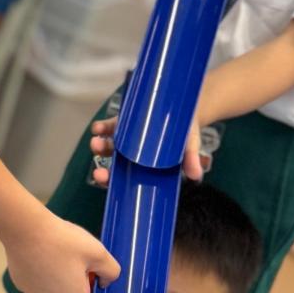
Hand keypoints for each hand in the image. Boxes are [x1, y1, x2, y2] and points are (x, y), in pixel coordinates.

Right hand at [5, 208, 118, 292]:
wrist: (25, 228)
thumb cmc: (63, 240)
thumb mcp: (99, 252)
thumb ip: (111, 272)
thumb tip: (105, 282)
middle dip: (78, 290)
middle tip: (81, 266)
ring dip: (60, 282)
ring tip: (61, 256)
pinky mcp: (22, 284)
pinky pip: (39, 284)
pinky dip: (44, 275)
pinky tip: (45, 255)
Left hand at [87, 114, 207, 187]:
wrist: (184, 109)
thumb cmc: (186, 134)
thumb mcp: (190, 145)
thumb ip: (191, 159)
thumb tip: (197, 175)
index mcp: (145, 168)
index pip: (126, 181)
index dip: (114, 183)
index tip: (106, 182)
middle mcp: (132, 156)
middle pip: (113, 168)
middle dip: (103, 172)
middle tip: (99, 174)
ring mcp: (125, 140)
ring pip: (108, 148)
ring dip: (100, 147)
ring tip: (97, 143)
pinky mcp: (123, 123)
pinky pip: (108, 128)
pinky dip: (101, 128)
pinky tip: (98, 128)